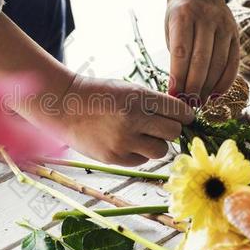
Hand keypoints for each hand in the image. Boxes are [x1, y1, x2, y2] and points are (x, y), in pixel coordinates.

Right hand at [54, 75, 193, 165]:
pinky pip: (142, 160)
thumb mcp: (129, 89)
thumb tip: (184, 117)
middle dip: (170, 128)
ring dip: (157, 143)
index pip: (179, 111)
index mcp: (138, 97)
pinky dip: (140, 153)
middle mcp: (133, 120)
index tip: (183, 116)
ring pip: (161, 150)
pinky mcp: (114, 158)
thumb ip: (155, 103)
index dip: (184, 115)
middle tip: (159, 125)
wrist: (65, 106)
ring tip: (142, 134)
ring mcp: (123, 141)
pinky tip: (126, 141)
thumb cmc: (100, 95)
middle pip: (174, 132)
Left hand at [165, 0, 239, 105]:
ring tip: (199, 102)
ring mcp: (224, 25)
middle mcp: (206, 18)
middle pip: (201, 60)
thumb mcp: (171, 28)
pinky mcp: (236, 33)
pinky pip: (233, 62)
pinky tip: (215, 95)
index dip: (178, 77)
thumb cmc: (179, 16)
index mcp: (184, 16)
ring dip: (208, 88)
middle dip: (193, 86)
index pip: (181, 52)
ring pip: (218, 63)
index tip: (173, 96)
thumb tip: (178, 90)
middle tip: (187, 104)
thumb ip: (176, 54)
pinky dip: (225, 82)